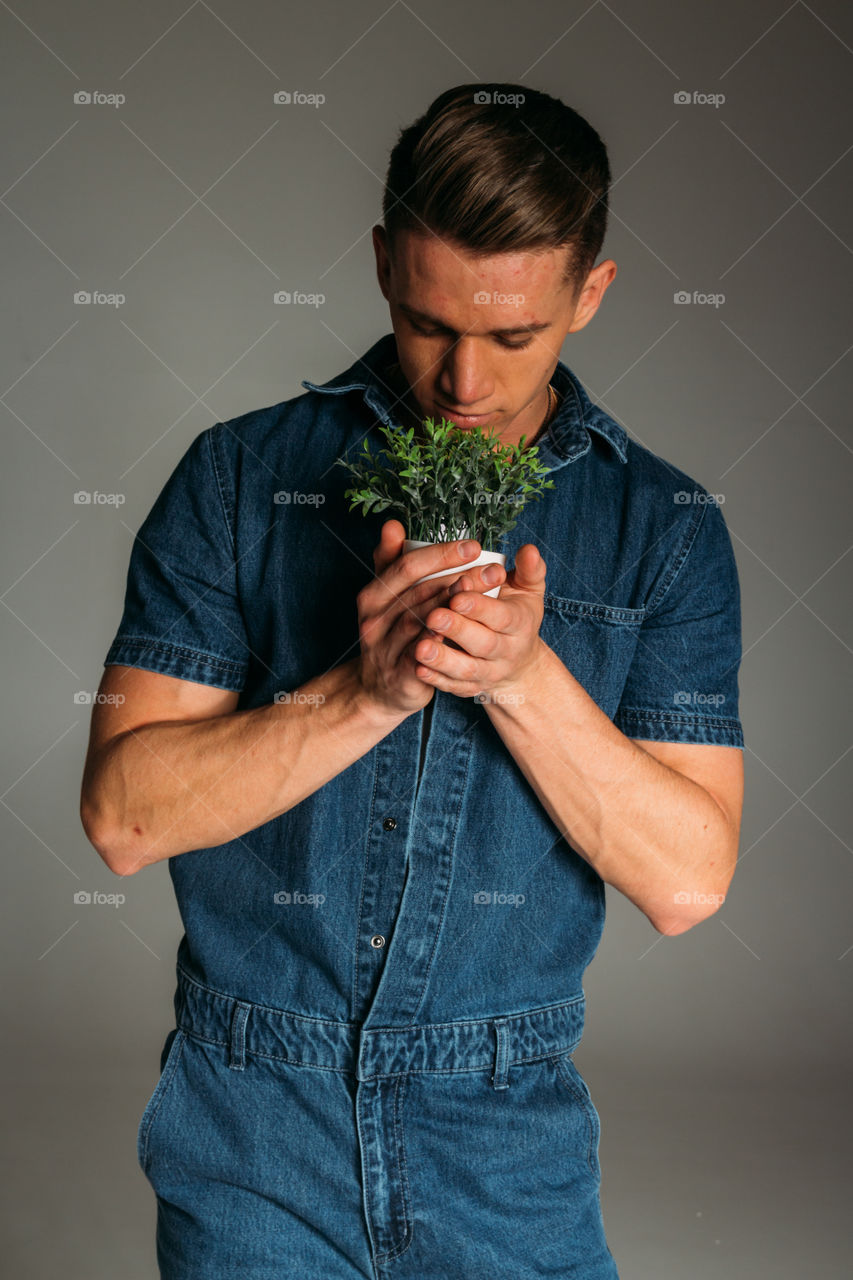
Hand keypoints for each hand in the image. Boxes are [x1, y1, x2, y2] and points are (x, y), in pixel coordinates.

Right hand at [355, 520, 502, 717]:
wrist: (380, 690)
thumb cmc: (392, 634)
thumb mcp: (386, 597)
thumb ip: (391, 562)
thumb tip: (393, 524)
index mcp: (373, 594)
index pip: (407, 566)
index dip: (441, 555)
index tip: (474, 546)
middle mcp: (374, 619)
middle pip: (421, 592)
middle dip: (461, 578)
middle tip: (495, 571)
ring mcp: (385, 648)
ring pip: (424, 622)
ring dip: (459, 607)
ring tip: (489, 596)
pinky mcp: (400, 674)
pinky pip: (425, 656)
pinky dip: (446, 642)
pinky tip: (469, 631)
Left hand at [413, 543, 547, 699]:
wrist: (519, 663)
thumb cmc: (517, 616)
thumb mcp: (528, 591)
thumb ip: (529, 569)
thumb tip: (528, 550)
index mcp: (520, 623)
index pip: (502, 616)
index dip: (480, 607)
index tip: (457, 595)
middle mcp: (507, 651)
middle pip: (483, 643)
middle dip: (458, 631)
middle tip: (433, 617)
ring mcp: (489, 673)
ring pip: (467, 669)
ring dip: (443, 660)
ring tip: (420, 648)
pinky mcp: (472, 688)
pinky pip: (454, 687)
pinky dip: (437, 680)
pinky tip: (418, 669)